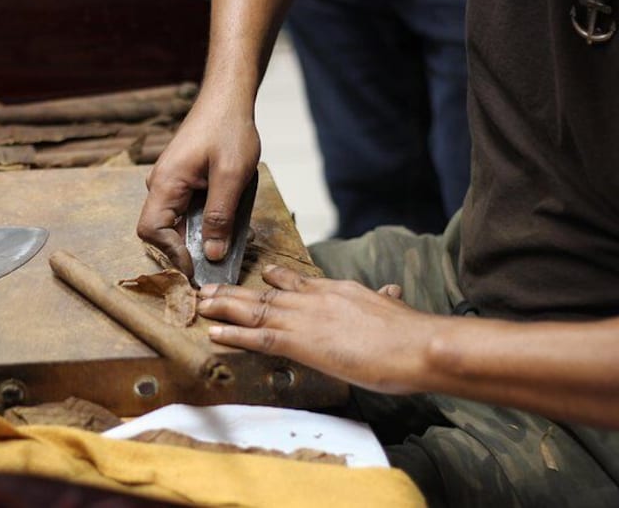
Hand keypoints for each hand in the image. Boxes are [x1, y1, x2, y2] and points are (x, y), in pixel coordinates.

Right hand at [137, 98, 260, 276]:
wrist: (228, 99)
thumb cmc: (228, 129)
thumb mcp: (232, 176)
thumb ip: (221, 217)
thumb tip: (212, 253)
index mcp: (166, 183)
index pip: (152, 231)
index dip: (172, 254)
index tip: (197, 268)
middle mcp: (161, 185)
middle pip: (162, 231)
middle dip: (188, 249)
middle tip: (218, 259)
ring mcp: (170, 183)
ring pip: (177, 222)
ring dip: (201, 236)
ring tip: (230, 241)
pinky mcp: (182, 181)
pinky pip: (187, 210)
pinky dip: (206, 221)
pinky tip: (228, 222)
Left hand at [199, 265, 442, 393]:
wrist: (417, 343)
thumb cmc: (411, 333)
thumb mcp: (395, 307)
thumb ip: (385, 299)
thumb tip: (392, 290)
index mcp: (337, 290)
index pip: (300, 282)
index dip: (276, 280)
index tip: (262, 276)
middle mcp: (314, 299)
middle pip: (266, 294)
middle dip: (235, 293)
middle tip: (211, 289)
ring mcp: (305, 319)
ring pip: (254, 310)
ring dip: (224, 308)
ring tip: (202, 305)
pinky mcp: (301, 343)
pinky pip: (258, 338)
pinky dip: (234, 335)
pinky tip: (214, 334)